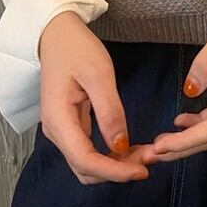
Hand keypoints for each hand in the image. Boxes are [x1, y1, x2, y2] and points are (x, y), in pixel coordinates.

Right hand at [38, 10, 153, 184]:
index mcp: (58, 119)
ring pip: (87, 163)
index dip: (114, 171)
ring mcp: (62, 130)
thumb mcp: (98, 74)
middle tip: (151, 158)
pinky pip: (89, 150)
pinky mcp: (70, 126)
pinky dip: (110, 155)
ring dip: (115, 165)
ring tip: (145, 153)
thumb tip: (121, 147)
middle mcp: (56, 131)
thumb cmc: (76, 49)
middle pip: (85, 169)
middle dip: (117, 170)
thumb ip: (109, 111)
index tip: (143, 171)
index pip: (85, 160)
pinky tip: (131, 147)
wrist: (56, 34)